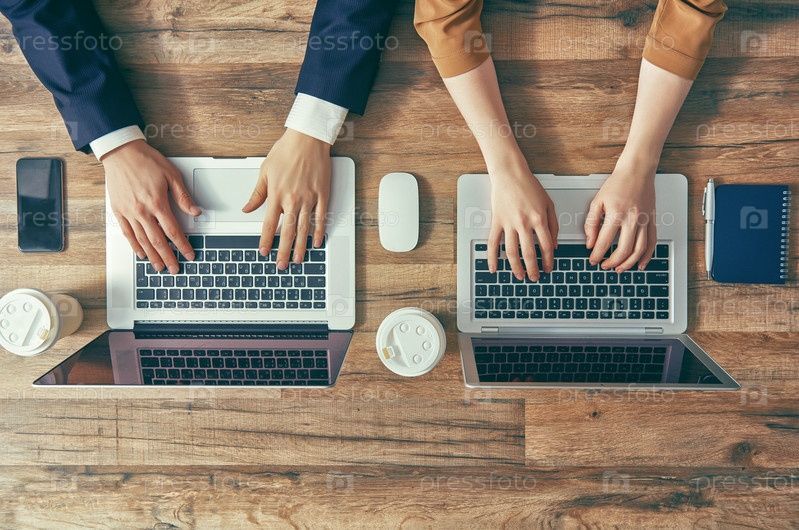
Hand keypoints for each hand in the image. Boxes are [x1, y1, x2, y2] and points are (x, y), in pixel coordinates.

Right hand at [104, 140, 200, 273]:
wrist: (121, 152)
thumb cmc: (146, 161)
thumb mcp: (171, 175)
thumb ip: (183, 197)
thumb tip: (196, 211)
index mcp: (157, 203)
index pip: (173, 231)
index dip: (182, 245)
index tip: (189, 255)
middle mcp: (142, 210)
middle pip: (157, 240)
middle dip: (168, 257)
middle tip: (175, 269)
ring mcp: (128, 212)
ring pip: (142, 240)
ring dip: (152, 256)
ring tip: (160, 267)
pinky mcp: (118, 211)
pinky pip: (127, 233)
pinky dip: (135, 245)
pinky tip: (141, 254)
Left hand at [243, 129, 330, 269]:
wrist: (307, 138)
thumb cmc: (286, 151)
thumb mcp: (265, 171)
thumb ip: (257, 194)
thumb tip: (247, 208)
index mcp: (276, 194)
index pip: (269, 224)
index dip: (266, 240)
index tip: (264, 252)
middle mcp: (292, 199)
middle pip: (287, 232)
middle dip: (284, 251)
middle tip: (282, 265)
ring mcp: (309, 198)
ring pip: (304, 228)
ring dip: (301, 247)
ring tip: (299, 260)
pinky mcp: (322, 195)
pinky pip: (320, 217)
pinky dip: (318, 231)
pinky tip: (316, 242)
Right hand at [487, 155, 557, 280]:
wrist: (510, 174)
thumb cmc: (529, 186)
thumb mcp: (549, 203)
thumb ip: (553, 225)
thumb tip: (555, 244)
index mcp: (539, 219)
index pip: (546, 246)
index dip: (549, 260)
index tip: (549, 268)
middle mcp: (524, 223)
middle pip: (529, 253)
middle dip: (533, 269)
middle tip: (535, 278)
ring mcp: (509, 223)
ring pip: (512, 252)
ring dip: (516, 267)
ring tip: (519, 276)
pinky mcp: (496, 222)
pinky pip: (493, 243)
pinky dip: (492, 258)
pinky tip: (494, 268)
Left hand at [585, 157, 656, 271]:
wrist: (637, 171)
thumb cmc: (617, 183)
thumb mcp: (597, 201)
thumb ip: (591, 223)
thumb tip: (590, 242)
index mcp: (616, 214)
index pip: (605, 241)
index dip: (597, 254)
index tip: (593, 260)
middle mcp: (633, 219)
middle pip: (624, 250)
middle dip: (612, 262)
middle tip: (604, 266)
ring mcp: (644, 221)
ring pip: (639, 250)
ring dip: (629, 263)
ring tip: (619, 269)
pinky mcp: (652, 221)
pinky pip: (652, 243)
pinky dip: (647, 256)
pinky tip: (640, 264)